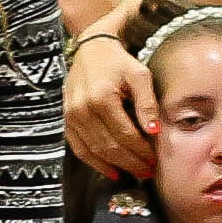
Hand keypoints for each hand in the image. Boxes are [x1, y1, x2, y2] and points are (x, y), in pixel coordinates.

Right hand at [62, 37, 159, 180]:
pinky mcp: (67, 121)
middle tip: (148, 171)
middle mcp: (83, 109)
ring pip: (95, 151)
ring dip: (117, 166)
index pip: (125, 134)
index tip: (155, 160)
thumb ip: (147, 103)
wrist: (92, 50)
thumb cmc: (118, 62)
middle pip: (110, 146)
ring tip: (135, 172)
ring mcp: (71, 117)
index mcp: (102, 97)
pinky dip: (95, 163)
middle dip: (131, 162)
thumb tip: (154, 132)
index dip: (141, 151)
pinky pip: (79, 149)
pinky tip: (112, 171)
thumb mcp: (139, 75)